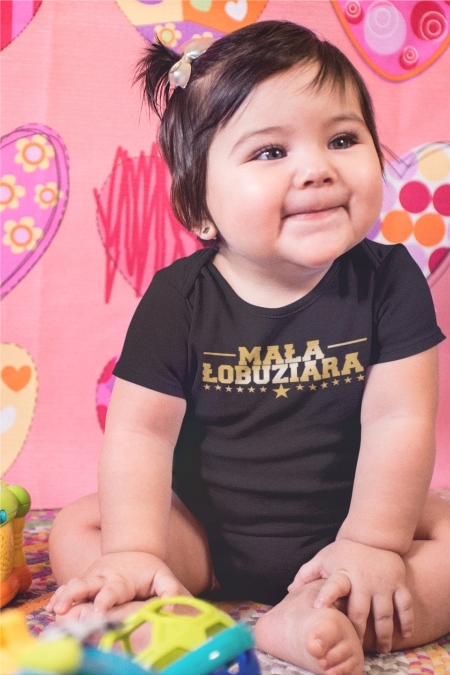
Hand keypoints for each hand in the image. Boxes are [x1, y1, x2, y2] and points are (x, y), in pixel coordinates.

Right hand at [46, 551, 190, 614]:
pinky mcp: (84, 582)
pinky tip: (50, 608)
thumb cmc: (149, 570)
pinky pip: (68, 588)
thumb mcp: (163, 576)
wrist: (133, 550)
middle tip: (63, 608)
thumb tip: (175, 603)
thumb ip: (170, 589)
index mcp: (122, 580)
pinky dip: (59, 596)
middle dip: (74, 596)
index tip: (98, 609)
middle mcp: (103, 578)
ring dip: (63, 596)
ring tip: (53, 609)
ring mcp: (91, 579)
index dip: (105, 599)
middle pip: (87, 585)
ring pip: (74, 585)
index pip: (112, 590)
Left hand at [288, 539, 413, 652]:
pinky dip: (407, 621)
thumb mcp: (324, 557)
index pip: (333, 585)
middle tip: (355, 645)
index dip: (326, 596)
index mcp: (342, 572)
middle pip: (360, 609)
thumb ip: (308, 573)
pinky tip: (405, 635)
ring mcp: (383, 581)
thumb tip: (290, 590)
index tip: (319, 609)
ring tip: (381, 649)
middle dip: (357, 629)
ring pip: (384, 613)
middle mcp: (363, 578)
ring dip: (383, 634)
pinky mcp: (398, 582)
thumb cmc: (344, 552)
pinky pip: (405, 605)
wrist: (373, 535)